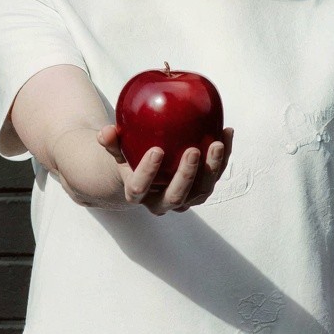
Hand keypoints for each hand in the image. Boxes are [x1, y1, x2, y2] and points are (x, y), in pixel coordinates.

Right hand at [101, 123, 233, 214]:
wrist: (144, 172)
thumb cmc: (128, 157)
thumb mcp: (116, 150)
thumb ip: (111, 142)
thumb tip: (106, 132)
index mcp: (137, 193)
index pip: (139, 188)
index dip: (147, 172)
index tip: (156, 150)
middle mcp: (162, 202)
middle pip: (175, 196)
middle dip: (186, 175)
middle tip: (193, 151)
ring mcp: (185, 198)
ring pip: (201, 191)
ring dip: (211, 169)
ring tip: (216, 143)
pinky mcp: (201, 190)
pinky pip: (215, 176)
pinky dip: (223, 157)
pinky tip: (226, 133)